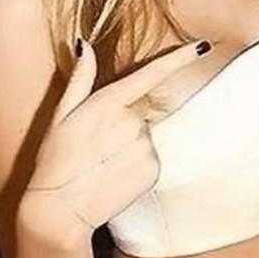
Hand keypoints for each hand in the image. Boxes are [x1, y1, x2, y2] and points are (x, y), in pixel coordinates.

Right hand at [21, 38, 210, 240]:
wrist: (59, 212)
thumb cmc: (55, 161)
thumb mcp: (61, 115)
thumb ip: (80, 78)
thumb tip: (84, 45)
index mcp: (109, 102)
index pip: (153, 73)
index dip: (180, 58)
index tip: (203, 46)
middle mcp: (132, 121)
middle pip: (141, 110)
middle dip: (124, 121)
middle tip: (97, 145)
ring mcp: (145, 146)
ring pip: (145, 135)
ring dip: (129, 144)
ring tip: (103, 162)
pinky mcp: (153, 168)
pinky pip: (150, 157)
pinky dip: (136, 163)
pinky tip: (114, 174)